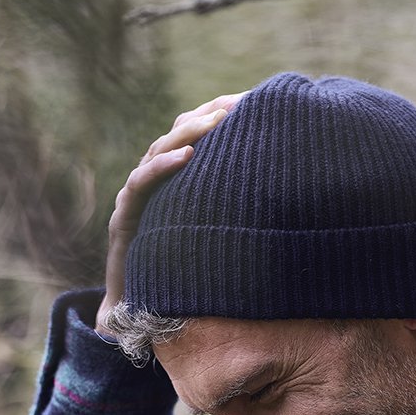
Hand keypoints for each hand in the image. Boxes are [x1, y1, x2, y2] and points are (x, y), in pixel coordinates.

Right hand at [96, 92, 245, 333]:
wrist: (136, 312)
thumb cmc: (179, 279)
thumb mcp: (216, 244)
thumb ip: (239, 225)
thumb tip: (291, 216)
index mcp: (177, 182)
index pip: (198, 138)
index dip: (220, 117)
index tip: (253, 104)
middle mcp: (155, 182)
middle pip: (180, 134)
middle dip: (210, 115)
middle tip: (241, 102)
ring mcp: (136, 196)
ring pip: (160, 149)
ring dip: (189, 131)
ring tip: (217, 121)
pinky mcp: (124, 216)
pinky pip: (142, 182)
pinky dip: (163, 166)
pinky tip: (188, 157)